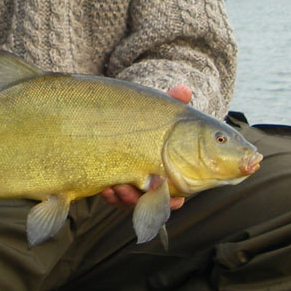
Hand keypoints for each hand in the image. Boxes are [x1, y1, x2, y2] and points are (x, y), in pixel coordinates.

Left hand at [99, 84, 190, 211]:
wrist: (116, 115)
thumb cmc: (147, 117)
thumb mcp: (157, 110)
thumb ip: (171, 102)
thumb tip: (184, 90)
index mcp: (166, 168)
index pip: (175, 192)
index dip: (175, 199)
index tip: (174, 198)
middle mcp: (150, 179)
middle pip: (151, 200)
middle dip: (143, 199)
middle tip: (137, 189)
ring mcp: (131, 182)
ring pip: (130, 201)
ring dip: (125, 197)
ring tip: (118, 186)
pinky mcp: (112, 181)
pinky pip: (112, 197)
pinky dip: (110, 195)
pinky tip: (105, 187)